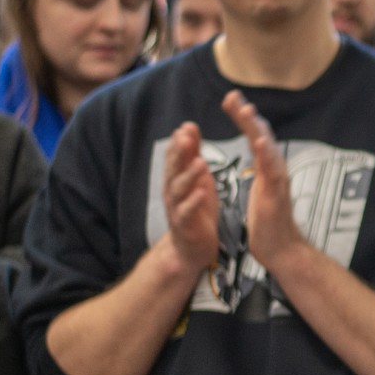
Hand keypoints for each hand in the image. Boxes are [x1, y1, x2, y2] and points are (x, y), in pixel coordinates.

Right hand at [161, 121, 220, 273]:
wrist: (190, 247)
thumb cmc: (195, 208)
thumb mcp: (197, 177)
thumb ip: (192, 154)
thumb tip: (188, 127)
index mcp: (176, 178)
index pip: (175, 157)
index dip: (179, 142)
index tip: (186, 127)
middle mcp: (172, 191)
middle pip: (173, 170)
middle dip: (179, 153)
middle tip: (185, 137)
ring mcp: (177, 208)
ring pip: (179, 189)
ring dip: (188, 175)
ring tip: (199, 161)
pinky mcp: (185, 224)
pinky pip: (187, 212)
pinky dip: (193, 201)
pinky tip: (202, 192)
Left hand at [223, 91, 307, 272]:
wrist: (280, 248)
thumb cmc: (267, 222)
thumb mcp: (259, 189)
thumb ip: (259, 170)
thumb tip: (257, 153)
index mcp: (266, 168)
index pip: (254, 136)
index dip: (243, 118)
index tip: (231, 100)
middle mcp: (274, 168)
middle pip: (261, 134)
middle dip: (247, 115)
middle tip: (233, 96)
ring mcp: (278, 179)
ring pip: (268, 148)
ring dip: (257, 128)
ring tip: (246, 110)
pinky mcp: (278, 193)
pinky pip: (274, 170)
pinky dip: (268, 154)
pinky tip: (261, 141)